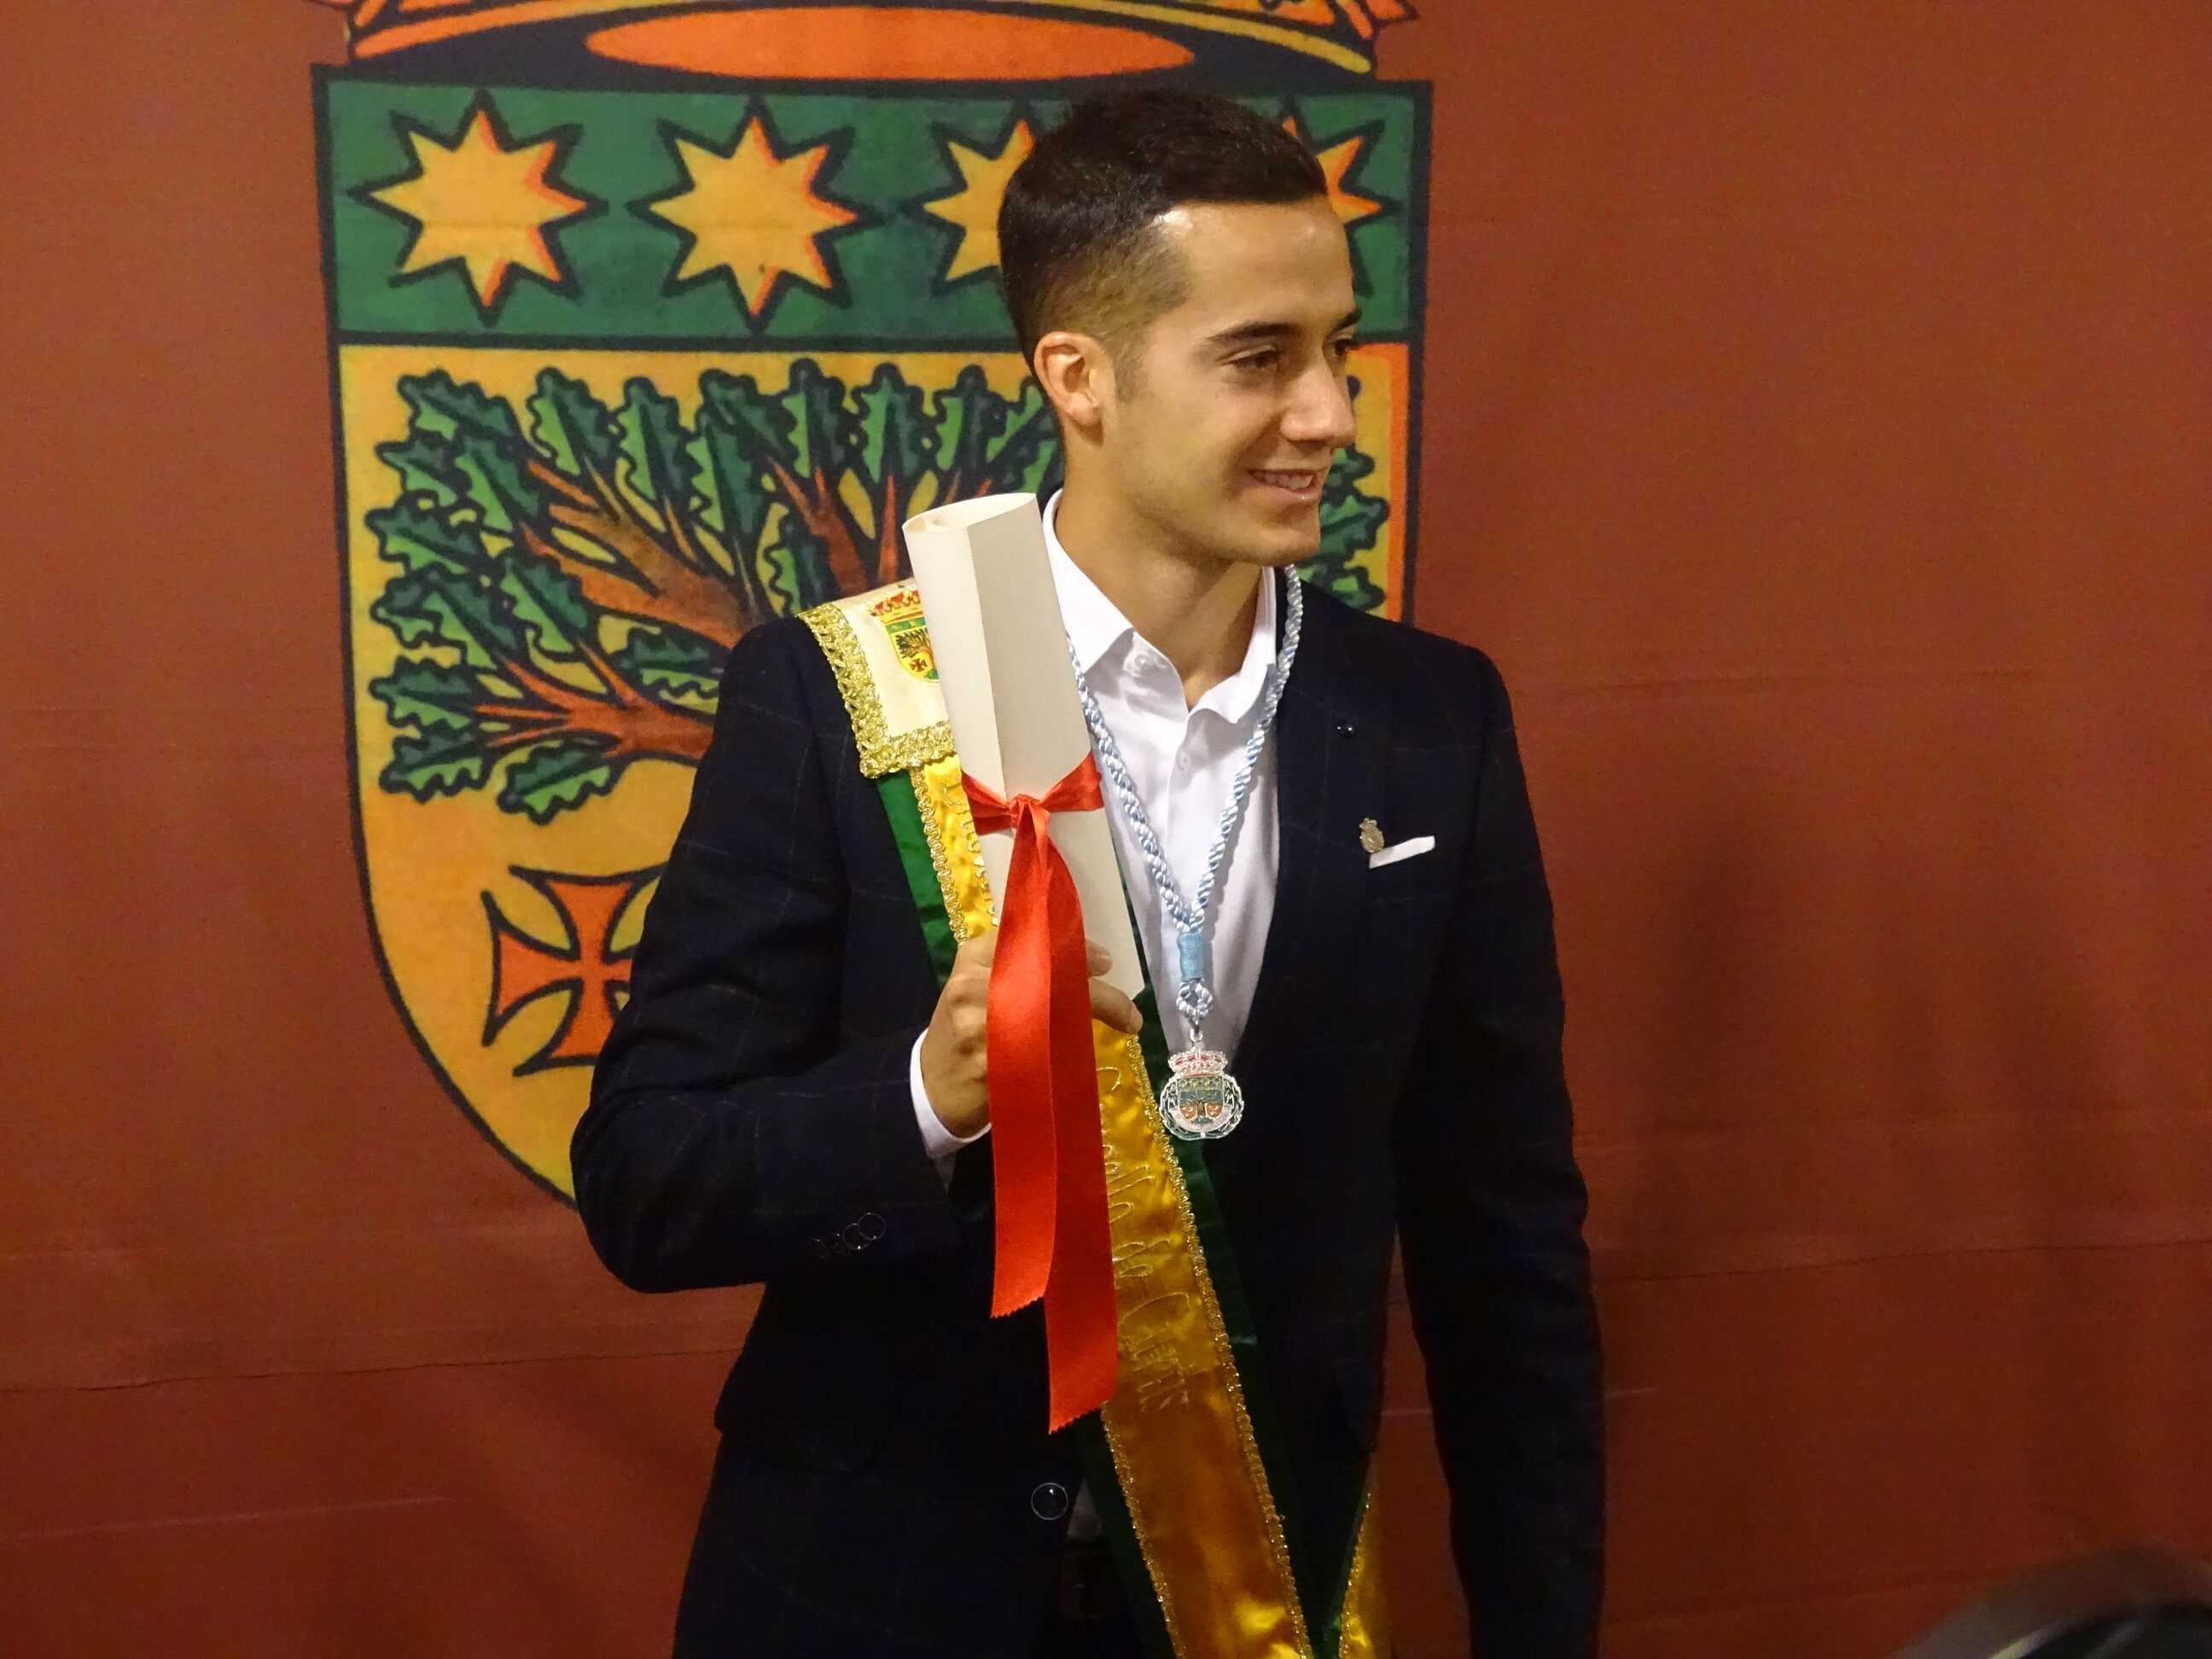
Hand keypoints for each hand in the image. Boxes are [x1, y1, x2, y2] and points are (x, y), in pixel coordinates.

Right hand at [918, 931, 1143, 1140]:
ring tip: (1125, 1024)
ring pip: (1051, 1019)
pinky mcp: (989, 1067)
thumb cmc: (962, 1028)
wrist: (928, 1086)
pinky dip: (1070, 1056)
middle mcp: (974, 986)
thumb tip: (1090, 962)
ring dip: (1092, 1024)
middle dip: (1097, 993)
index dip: (1074, 947)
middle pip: (1048, 979)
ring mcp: (979, 1028)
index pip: (1030, 938)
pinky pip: (1041, 1058)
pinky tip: (1089, 1058)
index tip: (1106, 962)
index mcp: (973, 959)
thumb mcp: (977, 983)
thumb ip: (1017, 963)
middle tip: (1129, 1011)